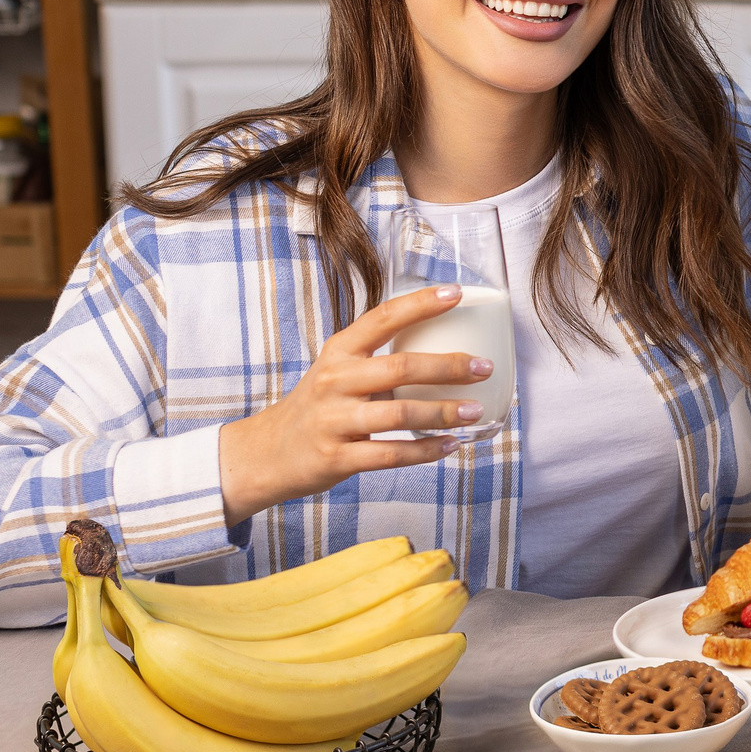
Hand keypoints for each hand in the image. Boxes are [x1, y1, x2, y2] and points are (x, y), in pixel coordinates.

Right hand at [217, 285, 491, 525]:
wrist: (267, 453)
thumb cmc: (319, 406)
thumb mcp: (338, 370)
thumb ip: (379, 358)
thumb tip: (446, 347)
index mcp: (340, 351)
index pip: (383, 318)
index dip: (421, 304)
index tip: (457, 293)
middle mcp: (335, 381)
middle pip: (400, 368)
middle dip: (448, 366)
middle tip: (484, 367)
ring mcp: (334, 421)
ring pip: (400, 414)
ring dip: (443, 412)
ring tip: (475, 411)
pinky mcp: (336, 457)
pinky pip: (391, 455)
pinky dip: (425, 451)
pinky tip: (450, 445)